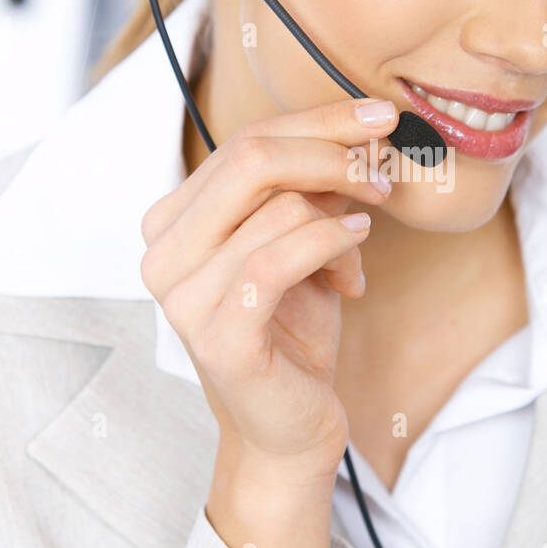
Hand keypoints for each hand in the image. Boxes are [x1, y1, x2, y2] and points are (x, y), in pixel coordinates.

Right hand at [139, 96, 397, 485]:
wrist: (288, 431)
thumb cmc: (293, 333)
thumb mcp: (300, 245)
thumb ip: (309, 191)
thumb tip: (358, 132)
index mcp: (172, 223)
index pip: (242, 142)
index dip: (317, 122)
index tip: (378, 117)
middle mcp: (162, 254)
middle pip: (251, 158)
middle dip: (331, 150)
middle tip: (384, 163)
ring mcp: (183, 298)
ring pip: (277, 208)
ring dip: (341, 217)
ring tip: (361, 243)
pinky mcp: (218, 337)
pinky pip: (279, 260)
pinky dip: (331, 245)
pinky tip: (356, 256)